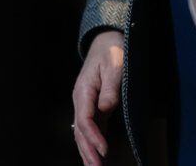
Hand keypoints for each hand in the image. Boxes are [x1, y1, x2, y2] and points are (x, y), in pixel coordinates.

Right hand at [72, 30, 123, 165]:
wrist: (107, 40)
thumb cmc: (112, 50)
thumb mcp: (115, 64)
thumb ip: (111, 87)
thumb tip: (105, 109)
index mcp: (83, 90)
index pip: (85, 119)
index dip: (94, 136)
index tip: (104, 150)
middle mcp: (81, 99)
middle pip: (80, 130)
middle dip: (88, 151)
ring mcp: (85, 104)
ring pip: (82, 132)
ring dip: (88, 151)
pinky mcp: (93, 106)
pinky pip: (90, 128)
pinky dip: (92, 143)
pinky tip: (97, 156)